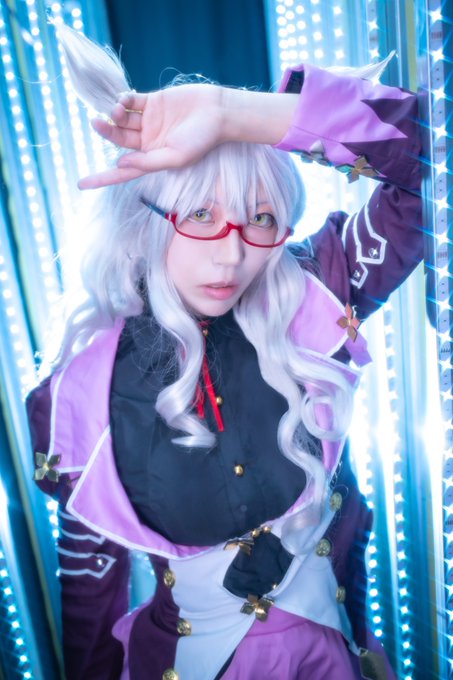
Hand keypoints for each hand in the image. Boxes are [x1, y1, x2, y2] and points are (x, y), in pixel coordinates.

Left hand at [78, 83, 225, 188]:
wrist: (218, 112)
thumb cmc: (202, 139)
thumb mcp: (176, 157)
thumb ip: (148, 162)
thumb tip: (121, 164)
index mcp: (152, 159)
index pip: (122, 172)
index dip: (102, 178)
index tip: (81, 184)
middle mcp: (147, 141)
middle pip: (119, 139)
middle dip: (107, 132)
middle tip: (97, 123)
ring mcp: (149, 121)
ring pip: (122, 119)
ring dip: (114, 114)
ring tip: (117, 109)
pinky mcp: (153, 102)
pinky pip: (131, 101)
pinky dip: (123, 99)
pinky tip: (123, 99)